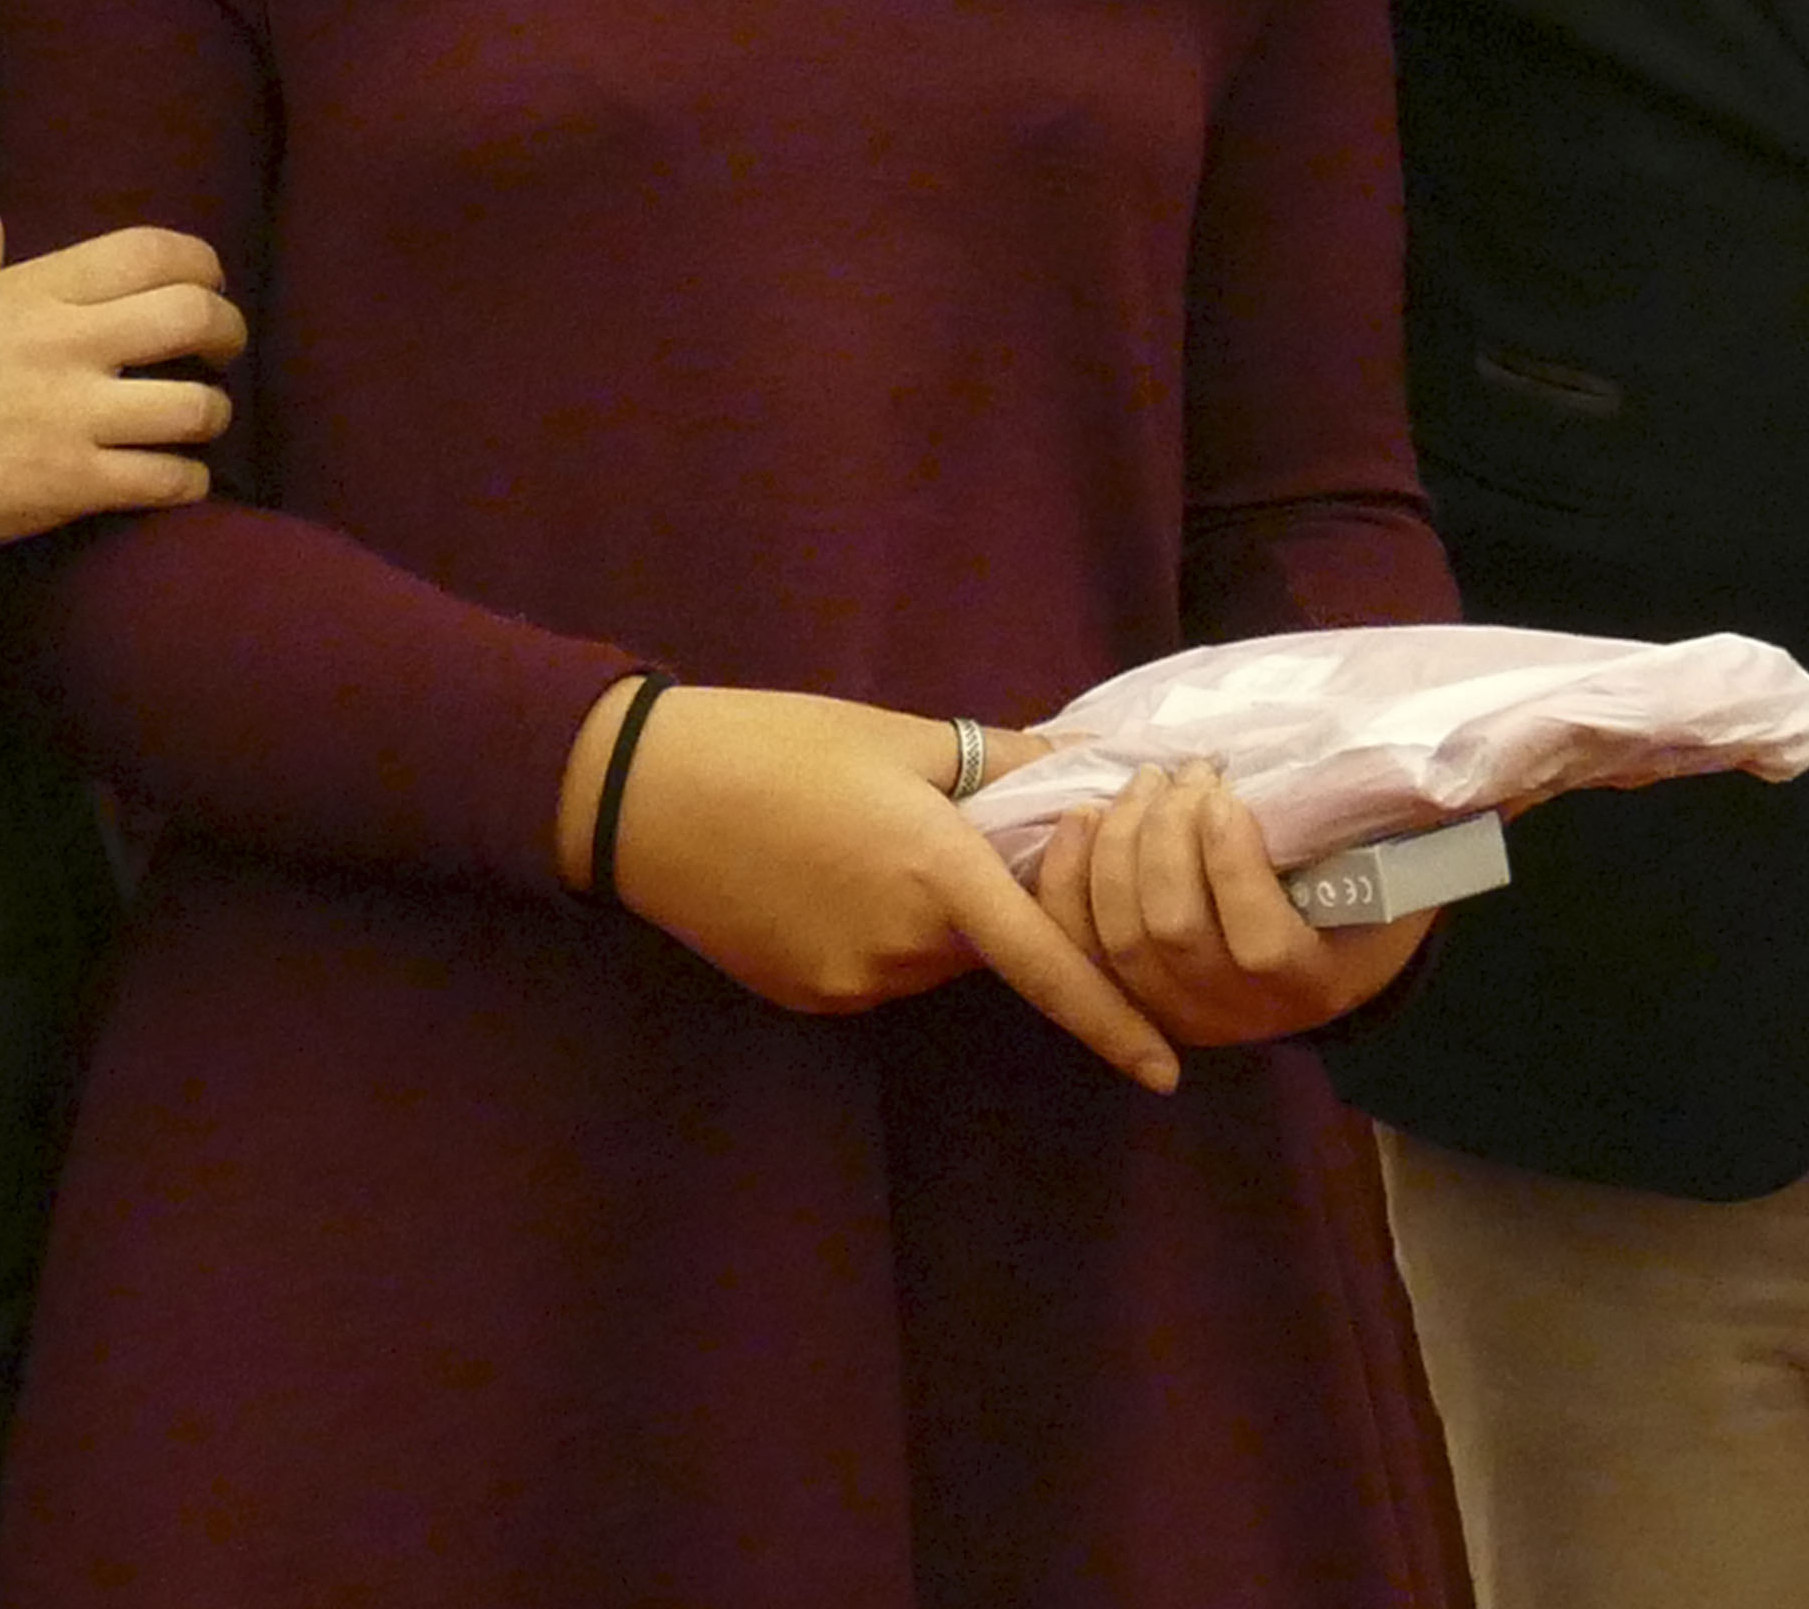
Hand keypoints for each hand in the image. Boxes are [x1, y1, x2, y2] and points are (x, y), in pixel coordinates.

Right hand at [0, 211, 244, 549]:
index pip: (150, 251)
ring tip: (199, 421)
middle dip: (227, 332)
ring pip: (196, 406)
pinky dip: (188, 482)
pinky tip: (178, 479)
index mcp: (35, 290)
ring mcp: (77, 416)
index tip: (209, 283)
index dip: (201, 263)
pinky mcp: (76, 484)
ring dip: (212, 414)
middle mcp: (69, 343)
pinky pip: (168, 480)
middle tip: (220, 351)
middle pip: (193, 317)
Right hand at [564, 681, 1181, 1094]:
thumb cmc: (775, 745)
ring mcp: (850, 982)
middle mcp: (902, 947)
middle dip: (993, 902)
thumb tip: (1093, 763)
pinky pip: (877, 970)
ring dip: (932, 916)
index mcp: (937, 874)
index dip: (1113, 1021)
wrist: (640, 794)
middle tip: (939, 825)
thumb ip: (1007, 760)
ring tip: (862, 840)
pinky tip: (824, 875)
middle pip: (989, 945)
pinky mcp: (808, 997)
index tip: (1168, 1071)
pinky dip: (878, 932)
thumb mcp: (897, 736)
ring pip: (931, 958)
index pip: (1048, 964)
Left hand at [1031, 763, 1432, 1049]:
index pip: (1256, 942)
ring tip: (1146, 785)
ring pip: (1118, 936)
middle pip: (1171, 932)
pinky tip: (1082, 819)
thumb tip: (1530, 775)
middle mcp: (1237, 1014)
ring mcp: (1173, 1011)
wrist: (1325, 964)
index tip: (1228, 791)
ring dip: (1119, 847)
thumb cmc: (1371, 897)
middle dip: (1165, 838)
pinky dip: (1066, 880)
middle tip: (1185, 775)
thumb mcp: (1414, 865)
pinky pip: (1074, 945)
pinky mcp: (1123, 994)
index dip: (1229, 864)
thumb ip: (1453, 820)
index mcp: (1312, 984)